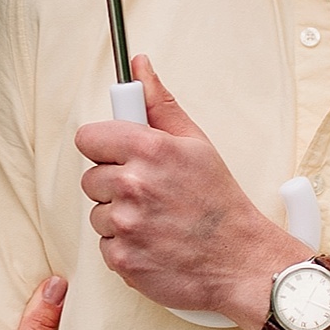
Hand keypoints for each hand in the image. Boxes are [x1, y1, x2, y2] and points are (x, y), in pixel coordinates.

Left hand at [75, 59, 290, 324]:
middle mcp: (132, 185)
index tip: (118, 155)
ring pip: (97, 214)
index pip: (88, 138)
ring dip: (119, 218)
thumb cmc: (220, 204)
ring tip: (156, 220)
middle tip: (149, 193)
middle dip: (113, 185)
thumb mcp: (196, 143)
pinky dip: (125, 247)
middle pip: (90, 178)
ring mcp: (125, 225)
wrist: (241, 261)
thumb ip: (159, 104)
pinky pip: (106, 246)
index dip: (104, 147)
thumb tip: (139, 67)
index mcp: (149, 150)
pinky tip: (154, 243)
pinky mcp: (122, 259)